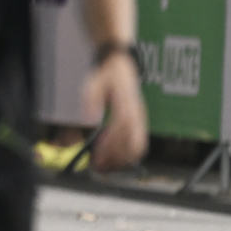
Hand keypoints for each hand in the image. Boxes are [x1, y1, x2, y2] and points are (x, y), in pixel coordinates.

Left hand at [84, 51, 146, 171]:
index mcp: (126, 103)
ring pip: (138, 145)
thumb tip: (89, 117)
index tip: (98, 155)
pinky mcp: (139, 121)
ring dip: (122, 159)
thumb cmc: (106, 74)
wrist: (120, 63)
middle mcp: (137, 113)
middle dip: (117, 158)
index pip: (122, 128)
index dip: (111, 144)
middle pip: (133, 142)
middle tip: (99, 167)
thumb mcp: (94, 83)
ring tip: (104, 165)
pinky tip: (112, 157)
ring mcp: (140, 118)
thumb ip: (91, 99)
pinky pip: (138, 142)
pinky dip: (127, 153)